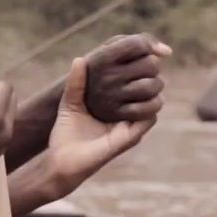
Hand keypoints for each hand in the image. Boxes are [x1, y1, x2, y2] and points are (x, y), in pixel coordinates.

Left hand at [45, 57, 156, 190]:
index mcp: (116, 105)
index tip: (136, 53)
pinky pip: (148, 119)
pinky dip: (147, 106)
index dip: (140, 67)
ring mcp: (130, 126)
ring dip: (150, 87)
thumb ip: (76, 82)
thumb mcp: (70, 102)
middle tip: (142, 61)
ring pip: (156, 101)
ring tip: (139, 76)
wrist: (60, 162)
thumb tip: (80, 58)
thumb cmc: (65, 134)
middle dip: (149, 73)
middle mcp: (127, 115)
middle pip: (150, 88)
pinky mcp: (129, 137)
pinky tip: (134, 96)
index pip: (136, 82)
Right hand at [82, 34, 170, 123]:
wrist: (80, 104)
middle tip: (147, 70)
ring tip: (151, 84)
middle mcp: (106, 77)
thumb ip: (140, 41)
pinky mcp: (118, 116)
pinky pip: (149, 110)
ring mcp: (111, 98)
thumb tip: (168, 52)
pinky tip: (151, 100)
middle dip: (154, 66)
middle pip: (151, 64)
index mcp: (102, 57)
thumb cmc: (103, 68)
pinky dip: (155, 103)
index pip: (138, 44)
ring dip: (157, 84)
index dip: (148, 46)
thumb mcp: (111, 48)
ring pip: (152, 86)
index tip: (147, 52)